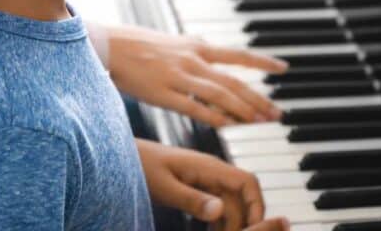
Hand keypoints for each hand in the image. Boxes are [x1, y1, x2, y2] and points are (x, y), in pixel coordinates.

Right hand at [108, 25, 286, 126]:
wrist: (111, 45)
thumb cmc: (140, 44)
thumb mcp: (175, 40)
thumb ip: (194, 45)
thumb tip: (208, 43)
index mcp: (198, 47)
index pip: (238, 55)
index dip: (262, 62)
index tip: (283, 69)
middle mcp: (193, 60)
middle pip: (234, 82)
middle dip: (258, 98)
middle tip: (277, 113)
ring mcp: (180, 77)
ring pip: (219, 95)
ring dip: (242, 110)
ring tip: (259, 122)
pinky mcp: (164, 94)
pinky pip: (194, 108)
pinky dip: (213, 117)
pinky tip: (228, 126)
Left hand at [137, 139, 289, 230]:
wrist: (122, 156)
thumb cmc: (139, 166)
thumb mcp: (164, 187)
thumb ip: (192, 199)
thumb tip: (220, 210)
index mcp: (208, 167)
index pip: (248, 182)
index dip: (257, 205)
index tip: (255, 230)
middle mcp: (211, 171)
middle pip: (241, 198)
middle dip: (243, 221)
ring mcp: (205, 179)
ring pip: (231, 203)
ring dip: (232, 223)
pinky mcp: (196, 187)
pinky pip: (217, 205)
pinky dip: (220, 221)